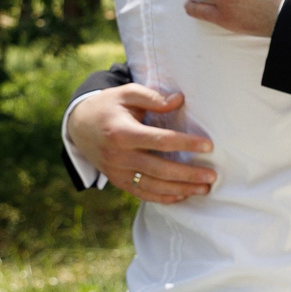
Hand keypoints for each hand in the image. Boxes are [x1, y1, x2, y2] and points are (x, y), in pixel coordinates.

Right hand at [72, 85, 216, 203]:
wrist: (79, 126)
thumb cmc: (109, 106)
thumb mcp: (127, 94)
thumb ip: (152, 97)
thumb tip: (178, 100)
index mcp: (122, 133)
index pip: (159, 141)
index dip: (185, 144)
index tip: (208, 146)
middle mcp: (118, 156)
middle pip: (158, 169)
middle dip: (187, 174)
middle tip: (211, 176)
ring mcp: (117, 172)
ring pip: (152, 186)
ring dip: (180, 189)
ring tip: (204, 188)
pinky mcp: (117, 181)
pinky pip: (142, 193)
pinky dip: (163, 197)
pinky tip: (183, 195)